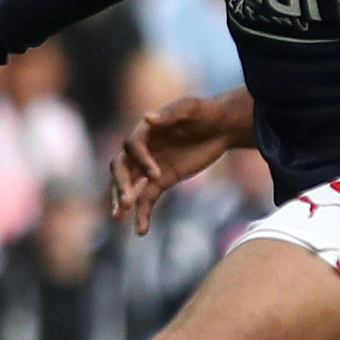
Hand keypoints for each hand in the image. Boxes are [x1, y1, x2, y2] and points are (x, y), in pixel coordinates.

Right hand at [110, 89, 256, 234]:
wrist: (221, 127)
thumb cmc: (206, 113)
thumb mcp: (192, 108)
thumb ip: (171, 113)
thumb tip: (147, 118)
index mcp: (146, 130)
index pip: (132, 145)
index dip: (141, 159)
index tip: (156, 173)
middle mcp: (142, 149)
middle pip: (122, 167)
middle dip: (122, 183)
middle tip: (126, 201)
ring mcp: (149, 166)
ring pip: (129, 185)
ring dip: (123, 200)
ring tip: (118, 218)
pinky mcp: (161, 180)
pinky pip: (146, 198)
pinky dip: (142, 213)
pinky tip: (140, 231)